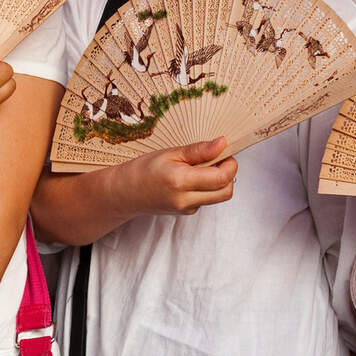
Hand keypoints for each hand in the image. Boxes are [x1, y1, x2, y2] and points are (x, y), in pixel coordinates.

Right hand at [111, 137, 237, 215]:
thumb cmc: (143, 170)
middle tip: (218, 160)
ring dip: (219, 182)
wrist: (125, 193)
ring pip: (219, 197)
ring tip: (202, 168)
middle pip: (226, 192)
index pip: (222, 177)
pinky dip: (207, 188)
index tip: (225, 152)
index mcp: (181, 181)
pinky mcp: (187, 212)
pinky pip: (207, 200)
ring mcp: (187, 209)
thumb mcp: (170, 153)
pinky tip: (191, 179)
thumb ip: (199, 150)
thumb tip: (222, 143)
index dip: (230, 163)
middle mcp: (186, 199)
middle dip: (229, 174)